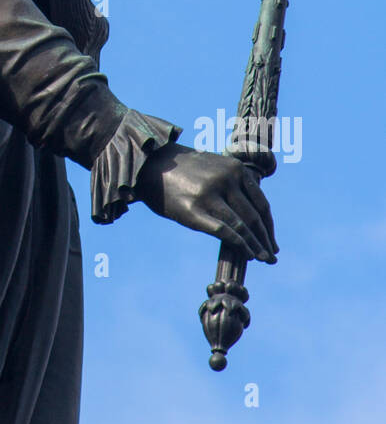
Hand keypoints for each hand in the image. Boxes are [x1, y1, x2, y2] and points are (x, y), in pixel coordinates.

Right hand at [134, 143, 277, 262]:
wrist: (150, 164)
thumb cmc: (184, 170)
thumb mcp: (215, 167)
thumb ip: (234, 185)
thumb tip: (252, 217)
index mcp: (234, 168)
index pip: (261, 203)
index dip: (269, 226)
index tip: (273, 241)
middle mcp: (225, 180)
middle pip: (254, 216)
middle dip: (265, 239)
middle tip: (272, 256)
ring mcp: (209, 195)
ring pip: (241, 226)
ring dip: (255, 246)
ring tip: (263, 259)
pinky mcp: (193, 210)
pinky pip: (224, 232)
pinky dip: (240, 245)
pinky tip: (247, 254)